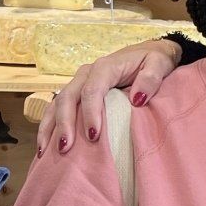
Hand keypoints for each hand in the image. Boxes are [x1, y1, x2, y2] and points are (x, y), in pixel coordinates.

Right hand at [33, 38, 183, 156]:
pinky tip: (46, 147)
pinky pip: (57, 108)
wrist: (149, 53)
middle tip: (66, 149)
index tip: (93, 136)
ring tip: (46, 152)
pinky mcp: (77, 92)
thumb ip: (151, 79)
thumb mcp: (159, 64)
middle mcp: (87, 73)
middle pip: (68, 97)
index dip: (90, 113)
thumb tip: (137, 98)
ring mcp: (79, 83)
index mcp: (106, 67)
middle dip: (64, 123)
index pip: (92, 90)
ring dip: (49, 127)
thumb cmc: (154, 61)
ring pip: (57, 103)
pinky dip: (49, 126)